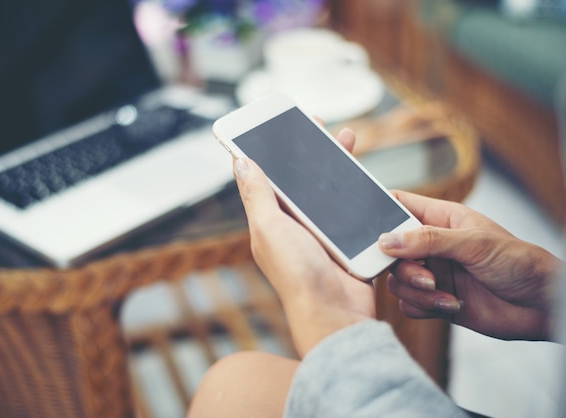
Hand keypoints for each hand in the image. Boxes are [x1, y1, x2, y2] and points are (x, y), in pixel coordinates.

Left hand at [233, 128, 375, 356]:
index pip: (267, 178)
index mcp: (269, 222)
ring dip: (334, 164)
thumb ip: (257, 196)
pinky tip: (362, 173)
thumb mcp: (270, 229)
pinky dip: (354, 189)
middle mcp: (292, 226)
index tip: (279, 126)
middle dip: (308, 151)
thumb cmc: (297, 275)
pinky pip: (349, 208)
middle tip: (317, 124)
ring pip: (326, 190)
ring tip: (345, 138)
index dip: (271, 152)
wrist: (335, 313)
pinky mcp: (344, 241)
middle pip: (300, 180)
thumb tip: (239, 162)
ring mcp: (320, 233)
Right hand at [378, 190, 562, 340]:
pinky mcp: (435, 301)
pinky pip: (408, 305)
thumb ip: (428, 240)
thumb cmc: (520, 263)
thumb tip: (386, 240)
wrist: (541, 307)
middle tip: (426, 276)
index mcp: (440, 219)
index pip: (399, 206)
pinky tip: (450, 306)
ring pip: (397, 280)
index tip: (370, 229)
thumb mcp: (473, 243)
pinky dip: (423, 307)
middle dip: (402, 266)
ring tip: (444, 293)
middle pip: (390, 250)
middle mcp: (432, 246)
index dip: (380, 213)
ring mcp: (433, 273)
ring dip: (415, 291)